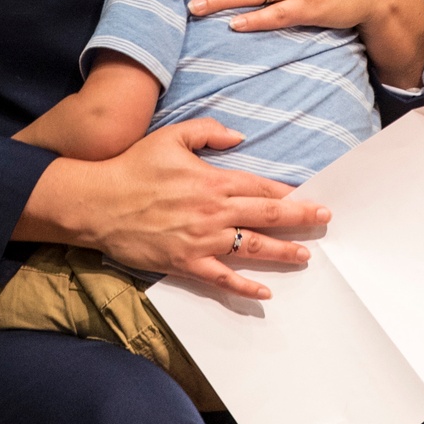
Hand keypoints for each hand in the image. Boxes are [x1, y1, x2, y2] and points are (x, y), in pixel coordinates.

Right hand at [18, 118, 329, 300]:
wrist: (98, 202)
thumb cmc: (132, 167)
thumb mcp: (169, 136)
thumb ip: (207, 131)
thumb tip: (239, 136)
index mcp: (212, 180)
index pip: (260, 186)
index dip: (287, 192)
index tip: (308, 196)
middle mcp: (214, 211)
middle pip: (267, 215)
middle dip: (300, 217)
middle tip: (324, 219)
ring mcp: (202, 240)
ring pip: (253, 248)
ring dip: (283, 252)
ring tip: (305, 255)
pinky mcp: (186, 263)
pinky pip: (223, 278)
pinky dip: (245, 288)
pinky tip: (265, 292)